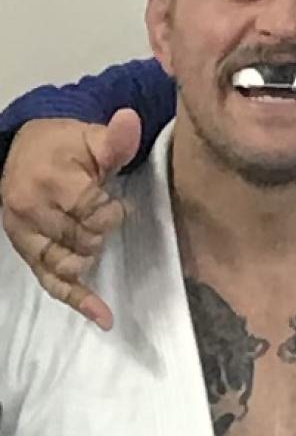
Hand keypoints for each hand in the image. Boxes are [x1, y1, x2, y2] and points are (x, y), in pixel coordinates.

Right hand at [0, 109, 140, 330]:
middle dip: (101, 230)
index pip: (90, 210)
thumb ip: (115, 138)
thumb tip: (131, 119)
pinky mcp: (25, 253)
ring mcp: (25, 235)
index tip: (115, 202)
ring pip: (65, 264)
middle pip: (81, 239)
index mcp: (50, 180)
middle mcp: (31, 210)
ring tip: (97, 243)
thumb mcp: (92, 136)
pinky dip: (77, 300)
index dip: (110, 211)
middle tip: (105, 214)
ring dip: (89, 258)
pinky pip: (50, 282)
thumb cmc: (65, 145)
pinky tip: (102, 316)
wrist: (24, 151)